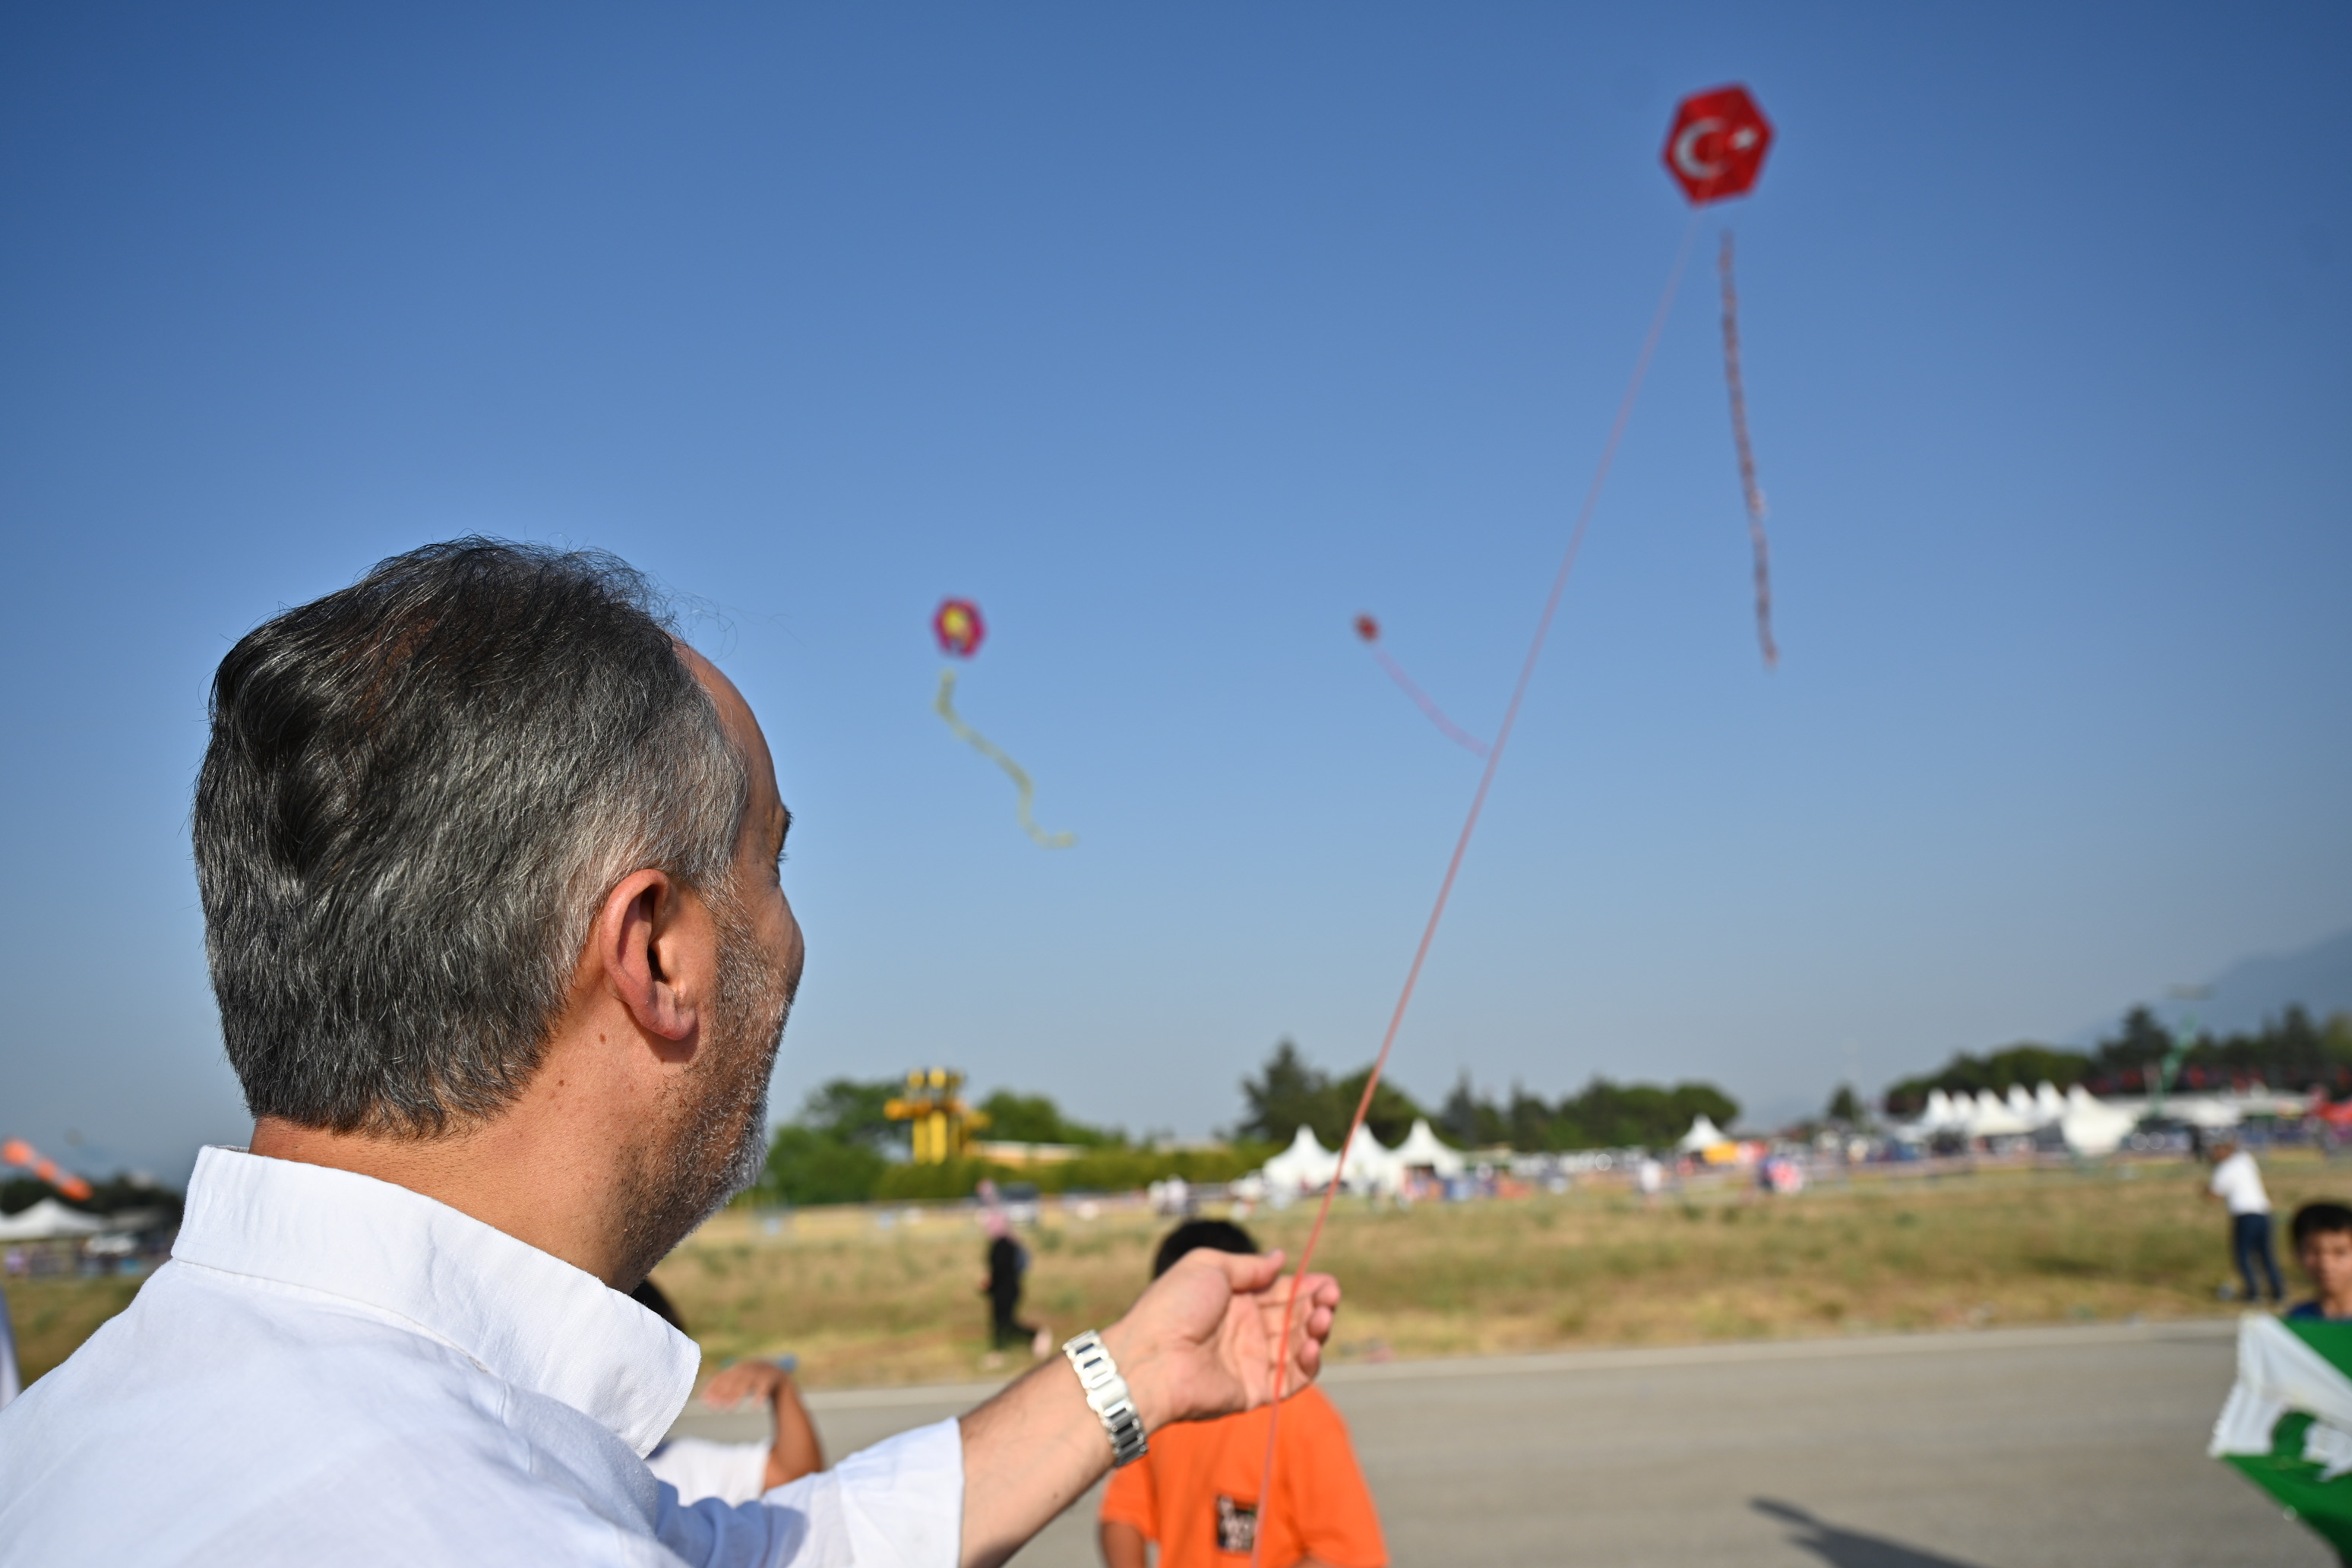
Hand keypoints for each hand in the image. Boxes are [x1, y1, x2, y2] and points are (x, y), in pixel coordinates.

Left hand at [702, 1358, 790, 1410]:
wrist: (777, 1373)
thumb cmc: (753, 1381)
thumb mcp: (739, 1382)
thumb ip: (724, 1390)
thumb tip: (705, 1400)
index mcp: (736, 1368)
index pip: (722, 1377)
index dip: (713, 1388)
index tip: (705, 1401)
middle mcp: (747, 1368)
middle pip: (732, 1380)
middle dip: (722, 1394)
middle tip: (716, 1408)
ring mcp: (759, 1371)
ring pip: (746, 1383)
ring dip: (736, 1396)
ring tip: (729, 1409)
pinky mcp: (772, 1377)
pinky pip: (764, 1387)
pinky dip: (759, 1396)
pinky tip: (755, 1407)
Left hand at [1099, 1248, 1338, 1431]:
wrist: (1150, 1358)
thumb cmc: (1172, 1306)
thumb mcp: (1208, 1266)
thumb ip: (1248, 1266)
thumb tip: (1280, 1257)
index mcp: (1234, 1301)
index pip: (1280, 1292)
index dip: (1306, 1287)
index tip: (1327, 1282)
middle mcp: (1245, 1331)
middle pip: (1294, 1318)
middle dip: (1317, 1306)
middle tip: (1331, 1296)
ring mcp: (1250, 1362)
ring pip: (1297, 1347)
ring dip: (1316, 1331)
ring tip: (1323, 1317)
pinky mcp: (1253, 1391)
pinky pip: (1291, 1379)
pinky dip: (1308, 1364)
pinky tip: (1312, 1345)